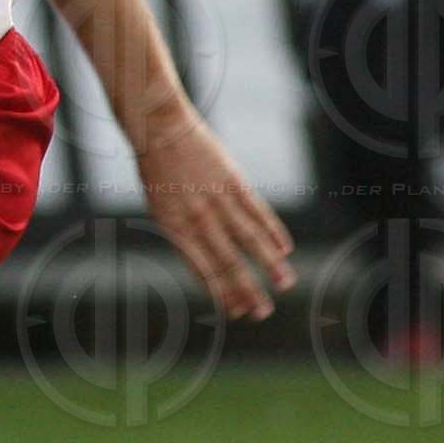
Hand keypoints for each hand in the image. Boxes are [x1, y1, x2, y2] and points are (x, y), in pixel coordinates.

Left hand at [135, 111, 294, 321]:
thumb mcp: (160, 208)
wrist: (159, 129)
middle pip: (228, 262)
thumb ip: (184, 233)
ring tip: (286, 284)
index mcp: (175, 229)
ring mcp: (217, 199)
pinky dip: (273, 230)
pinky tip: (285, 248)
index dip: (222, 294)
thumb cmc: (157, 171)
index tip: (237, 313)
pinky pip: (257, 210)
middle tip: (263, 313)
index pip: (203, 271)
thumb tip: (206, 260)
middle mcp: (198, 218)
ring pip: (248, 239)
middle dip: (248, 290)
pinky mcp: (233, 180)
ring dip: (269, 264)